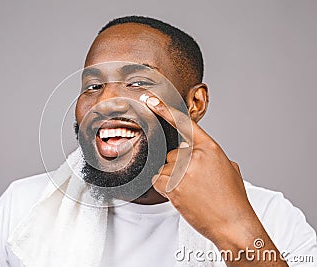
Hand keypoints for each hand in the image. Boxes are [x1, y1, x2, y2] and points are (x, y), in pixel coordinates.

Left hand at [146, 96, 287, 265]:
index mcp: (210, 148)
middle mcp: (195, 156)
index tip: (150, 100)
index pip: (184, 123)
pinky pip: (157, 180)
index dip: (164, 110)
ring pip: (164, 168)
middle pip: (173, 154)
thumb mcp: (228, 167)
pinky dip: (165, 188)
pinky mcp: (173, 187)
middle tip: (196, 183)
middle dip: (179, 167)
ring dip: (172, 179)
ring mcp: (183, 171)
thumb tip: (195, 152)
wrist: (233, 223)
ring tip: (192, 192)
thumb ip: (209, 155)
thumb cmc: (232, 198)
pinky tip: (182, 196)